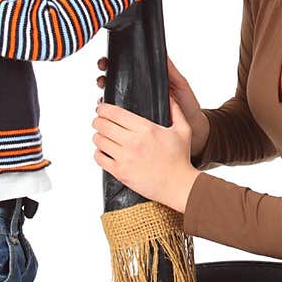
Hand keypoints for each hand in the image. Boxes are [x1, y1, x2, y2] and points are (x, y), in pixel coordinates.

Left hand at [92, 96, 200, 212]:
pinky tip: (104, 151)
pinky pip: (99, 158)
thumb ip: (176, 111)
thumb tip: (170, 96)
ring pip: (99, 140)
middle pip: (103, 125)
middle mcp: (133, 142)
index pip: (115, 113)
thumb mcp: (183, 131)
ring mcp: (125, 158)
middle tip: (99, 121)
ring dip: (98, 136)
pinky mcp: (120, 172)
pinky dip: (98, 153)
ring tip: (102, 136)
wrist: (178, 186)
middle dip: (98, 120)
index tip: (101, 108)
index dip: (103, 108)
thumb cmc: (180, 160)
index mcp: (146, 129)